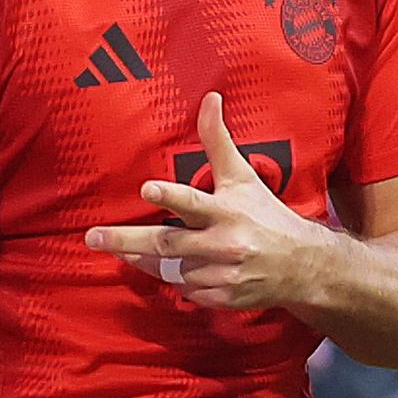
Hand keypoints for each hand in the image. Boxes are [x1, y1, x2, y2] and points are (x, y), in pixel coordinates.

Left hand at [84, 94, 336, 314]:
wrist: (303, 265)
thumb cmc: (265, 214)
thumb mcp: (242, 176)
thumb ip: (218, 141)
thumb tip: (210, 98)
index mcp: (228, 210)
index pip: (195, 202)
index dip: (170, 196)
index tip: (147, 188)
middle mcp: (225, 243)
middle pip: (167, 243)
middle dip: (127, 241)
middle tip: (93, 237)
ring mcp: (224, 274)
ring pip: (171, 270)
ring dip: (147, 261)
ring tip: (121, 253)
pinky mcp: (224, 298)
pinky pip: (186, 292)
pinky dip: (176, 282)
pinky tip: (169, 270)